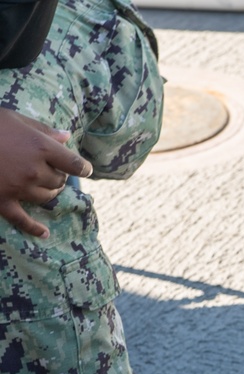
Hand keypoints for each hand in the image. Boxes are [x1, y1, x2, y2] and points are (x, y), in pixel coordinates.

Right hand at [0, 108, 93, 237]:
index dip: (82, 167)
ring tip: (45, 184)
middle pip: (60, 181)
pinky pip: (21, 220)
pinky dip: (34, 228)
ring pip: (47, 197)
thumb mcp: (15, 119)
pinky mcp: (2, 201)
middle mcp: (34, 170)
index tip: (84, 169)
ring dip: (50, 192)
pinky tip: (44, 233)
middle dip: (60, 176)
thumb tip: (66, 137)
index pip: (75, 164)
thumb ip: (43, 130)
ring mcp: (18, 188)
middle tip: (53, 170)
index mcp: (40, 147)